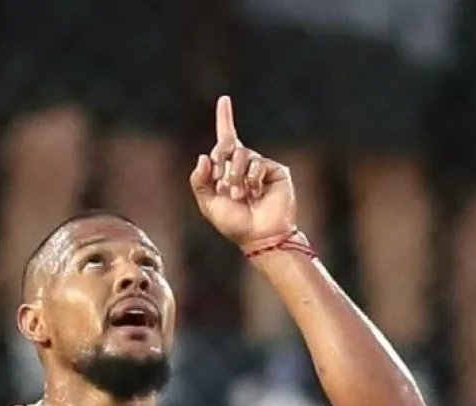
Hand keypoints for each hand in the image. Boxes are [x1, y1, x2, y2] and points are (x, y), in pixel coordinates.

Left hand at [190, 96, 296, 248]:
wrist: (259, 235)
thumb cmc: (234, 224)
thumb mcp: (208, 203)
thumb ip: (199, 181)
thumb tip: (204, 156)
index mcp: (228, 170)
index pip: (226, 140)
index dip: (225, 118)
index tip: (224, 99)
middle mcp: (245, 165)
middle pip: (228, 146)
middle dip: (222, 164)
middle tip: (223, 187)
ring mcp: (261, 166)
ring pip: (242, 155)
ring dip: (235, 176)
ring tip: (238, 195)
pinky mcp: (276, 170)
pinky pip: (258, 164)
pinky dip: (252, 179)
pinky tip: (255, 194)